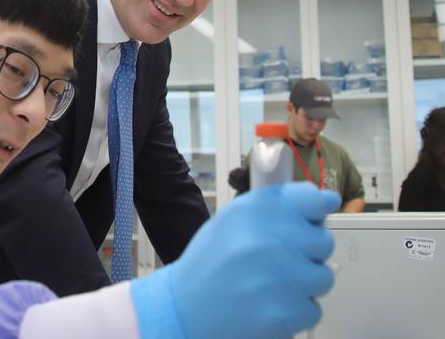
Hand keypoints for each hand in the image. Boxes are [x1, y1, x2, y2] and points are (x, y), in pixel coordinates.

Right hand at [130, 182, 340, 338]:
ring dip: (303, 284)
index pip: (310, 199)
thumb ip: (280, 207)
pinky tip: (267, 306)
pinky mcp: (282, 313)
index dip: (312, 212)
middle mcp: (264, 239)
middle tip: (277, 261)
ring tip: (270, 285)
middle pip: (322, 241)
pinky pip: (312, 309)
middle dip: (307, 253)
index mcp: (252, 211)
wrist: (184, 310)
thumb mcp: (234, 221)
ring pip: (322, 277)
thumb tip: (328, 199)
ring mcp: (275, 277)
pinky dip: (294, 312)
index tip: (307, 221)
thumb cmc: (211, 263)